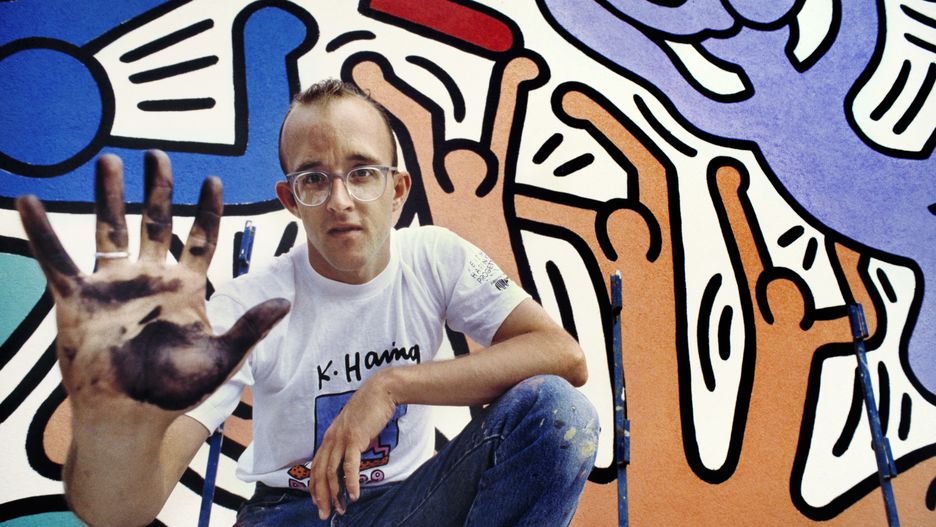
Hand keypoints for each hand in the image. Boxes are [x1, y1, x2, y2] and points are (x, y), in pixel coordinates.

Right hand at [16, 151, 289, 424]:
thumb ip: (251, 327)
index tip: (214, 180)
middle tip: (158, 155)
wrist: (131, 416)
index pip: (201, 238)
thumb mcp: (223, 357)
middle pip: (154, 221)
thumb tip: (286, 302)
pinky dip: (42, 232)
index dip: (208, 210)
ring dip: (109, 195)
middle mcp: (150, 278)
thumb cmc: (177, 391)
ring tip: (109, 160)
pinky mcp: (77, 299)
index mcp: (186, 288)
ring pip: (111, 228)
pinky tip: (26, 202)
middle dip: (157, 188)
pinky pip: (57, 259)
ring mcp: (113, 286)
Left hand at [309, 371, 397, 518]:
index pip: (317, 466)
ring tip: (339, 509)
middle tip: (323, 514)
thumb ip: (349, 442)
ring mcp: (341, 439)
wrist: (381, 390)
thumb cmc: (371, 408)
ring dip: (334, 494)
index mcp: (330, 436)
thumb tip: (351, 460)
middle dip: (321, 496)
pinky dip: (351, 483)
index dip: (315, 486)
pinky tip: (354, 495)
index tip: (318, 501)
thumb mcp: (355, 427)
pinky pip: (350, 466)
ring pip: (331, 473)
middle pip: (320, 473)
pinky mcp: (355, 438)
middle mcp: (331, 439)